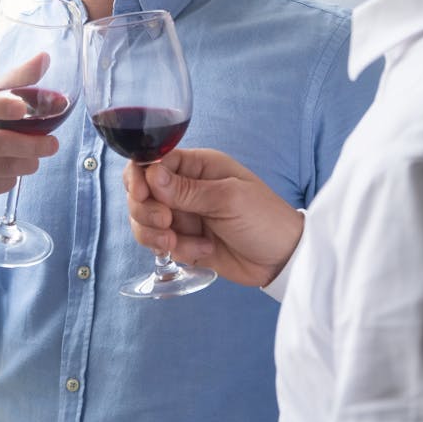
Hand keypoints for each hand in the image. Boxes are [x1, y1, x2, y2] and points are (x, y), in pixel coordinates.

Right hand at [125, 148, 303, 286]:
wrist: (282, 259)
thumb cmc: (265, 218)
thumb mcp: (228, 199)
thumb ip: (187, 189)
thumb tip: (151, 174)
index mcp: (198, 166)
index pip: (154, 161)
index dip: (140, 177)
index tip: (141, 195)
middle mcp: (186, 188)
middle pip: (141, 192)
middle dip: (146, 210)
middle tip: (166, 223)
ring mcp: (183, 215)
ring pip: (145, 220)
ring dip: (154, 234)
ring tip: (176, 243)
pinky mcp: (184, 241)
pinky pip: (160, 244)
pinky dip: (175, 250)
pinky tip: (202, 252)